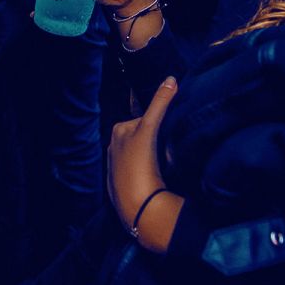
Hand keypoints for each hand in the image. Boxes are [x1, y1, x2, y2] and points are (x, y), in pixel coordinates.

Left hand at [108, 77, 181, 253]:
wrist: (139, 207)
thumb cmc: (141, 164)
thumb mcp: (150, 128)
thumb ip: (160, 102)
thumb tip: (171, 78)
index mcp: (117, 131)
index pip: (144, 118)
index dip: (159, 123)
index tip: (170, 132)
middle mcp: (113, 148)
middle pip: (142, 136)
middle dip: (155, 140)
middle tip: (169, 149)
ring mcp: (117, 168)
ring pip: (141, 155)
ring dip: (153, 157)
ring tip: (165, 165)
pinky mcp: (123, 186)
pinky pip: (139, 173)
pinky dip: (147, 173)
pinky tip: (157, 179)